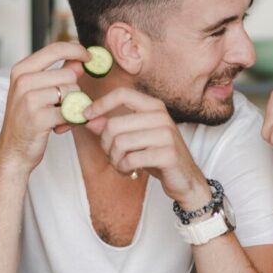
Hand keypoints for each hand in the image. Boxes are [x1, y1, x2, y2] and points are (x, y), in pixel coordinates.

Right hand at [0, 42, 87, 172]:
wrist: (13, 150)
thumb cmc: (27, 119)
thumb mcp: (37, 91)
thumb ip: (58, 73)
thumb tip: (79, 61)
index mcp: (21, 70)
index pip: (55, 49)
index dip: (77, 50)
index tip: (89, 57)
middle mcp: (23, 81)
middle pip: (69, 74)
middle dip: (73, 90)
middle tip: (62, 105)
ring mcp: (29, 99)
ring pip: (72, 92)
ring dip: (72, 106)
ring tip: (58, 116)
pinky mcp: (39, 118)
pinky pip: (71, 112)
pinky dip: (72, 120)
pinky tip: (60, 127)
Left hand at [82, 88, 209, 207]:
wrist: (185, 179)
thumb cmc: (158, 156)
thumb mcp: (135, 138)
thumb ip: (113, 127)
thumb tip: (89, 119)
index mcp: (154, 106)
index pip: (123, 94)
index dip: (101, 103)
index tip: (86, 116)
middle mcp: (161, 116)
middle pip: (114, 125)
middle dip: (105, 145)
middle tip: (112, 156)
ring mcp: (166, 134)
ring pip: (120, 143)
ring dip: (114, 160)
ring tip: (121, 165)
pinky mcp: (167, 154)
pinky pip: (131, 159)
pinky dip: (124, 168)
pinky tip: (130, 171)